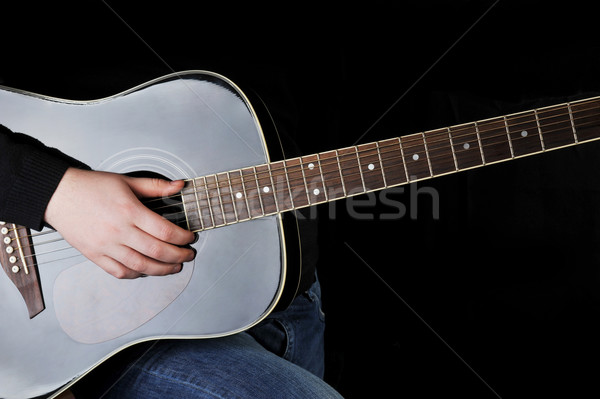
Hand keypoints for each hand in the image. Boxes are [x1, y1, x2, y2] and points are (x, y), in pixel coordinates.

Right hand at [44, 168, 195, 278]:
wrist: (57, 194)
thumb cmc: (91, 187)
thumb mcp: (126, 181)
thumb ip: (155, 186)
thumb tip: (179, 186)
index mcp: (129, 211)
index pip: (165, 231)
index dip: (183, 238)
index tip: (190, 238)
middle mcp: (118, 231)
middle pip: (157, 251)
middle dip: (178, 256)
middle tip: (188, 255)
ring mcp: (105, 245)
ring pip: (141, 266)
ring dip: (162, 270)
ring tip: (174, 267)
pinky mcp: (94, 255)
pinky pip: (119, 271)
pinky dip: (137, 274)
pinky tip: (147, 270)